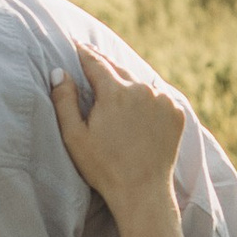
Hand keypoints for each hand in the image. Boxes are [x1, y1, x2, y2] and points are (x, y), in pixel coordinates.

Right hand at [51, 46, 188, 213]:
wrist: (143, 192)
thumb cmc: (103, 167)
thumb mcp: (74, 136)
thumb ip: (64, 101)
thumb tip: (59, 72)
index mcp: (115, 92)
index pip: (96, 63)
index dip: (84, 53)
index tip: (76, 44)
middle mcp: (142, 89)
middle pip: (118, 69)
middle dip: (104, 64)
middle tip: (92, 55)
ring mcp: (163, 100)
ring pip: (139, 82)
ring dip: (126, 81)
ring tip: (115, 80)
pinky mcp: (176, 113)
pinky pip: (157, 97)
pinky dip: (146, 97)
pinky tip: (137, 105)